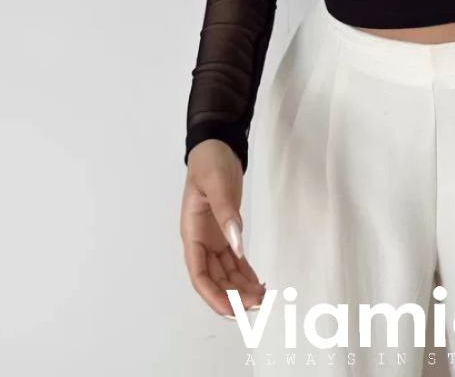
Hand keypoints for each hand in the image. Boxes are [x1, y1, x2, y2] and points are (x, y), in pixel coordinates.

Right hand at [181, 139, 267, 316]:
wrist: (217, 145)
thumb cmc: (210, 162)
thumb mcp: (216, 183)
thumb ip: (226, 213)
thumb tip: (237, 246)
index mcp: (192, 232)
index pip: (199, 274)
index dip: (213, 295)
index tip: (232, 309)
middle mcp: (201, 240)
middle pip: (214, 278)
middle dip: (232, 295)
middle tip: (258, 303)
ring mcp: (213, 238)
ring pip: (226, 273)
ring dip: (240, 287)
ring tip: (262, 296)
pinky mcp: (226, 232)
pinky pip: (234, 260)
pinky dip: (245, 273)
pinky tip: (258, 282)